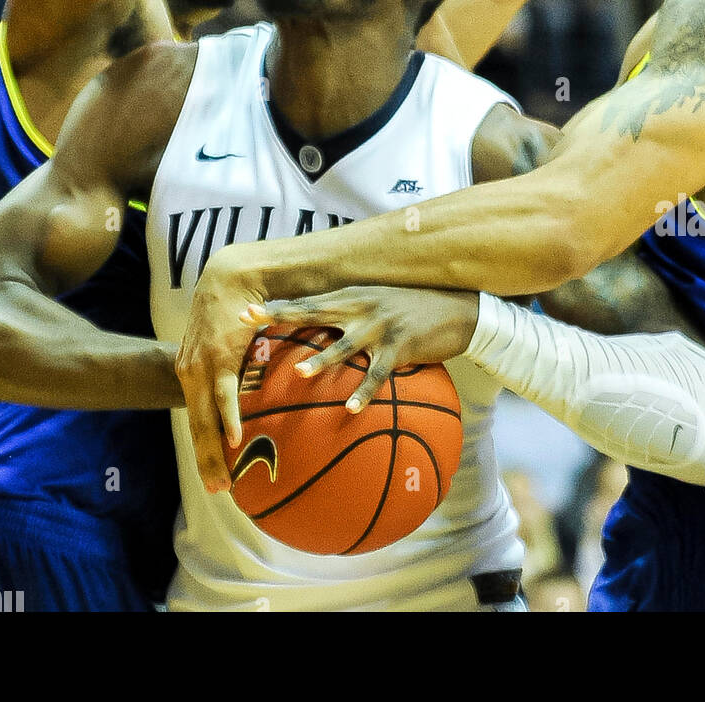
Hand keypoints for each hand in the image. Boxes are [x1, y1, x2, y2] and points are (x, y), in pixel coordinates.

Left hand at [174, 254, 265, 492]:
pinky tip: (235, 439)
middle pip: (197, 426)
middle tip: (217, 489)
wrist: (231, 275)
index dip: (203, 447)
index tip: (213, 473)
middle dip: (206, 460)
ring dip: (214, 451)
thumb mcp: (228, 342)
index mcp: (192, 372)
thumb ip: (232, 366)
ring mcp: (202, 368)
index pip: (196, 418)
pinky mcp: (219, 358)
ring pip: (205, 418)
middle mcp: (190, 374)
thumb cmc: (235, 307)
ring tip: (222, 480)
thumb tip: (249, 386)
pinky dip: (228, 419)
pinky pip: (224, 395)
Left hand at [240, 286, 479, 411]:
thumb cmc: (415, 309)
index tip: (246, 309)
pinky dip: (364, 391)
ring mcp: (381, 326)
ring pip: (344, 344)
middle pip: (313, 311)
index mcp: (353, 296)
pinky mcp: (401, 346)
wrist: (458, 309)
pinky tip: (351, 409)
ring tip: (298, 372)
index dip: (277, 305)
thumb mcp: (380, 302)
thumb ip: (351, 312)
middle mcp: (362, 306)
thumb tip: (320, 331)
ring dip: (320, 359)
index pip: (308, 299)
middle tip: (249, 321)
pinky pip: (378, 373)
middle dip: (279, 316)